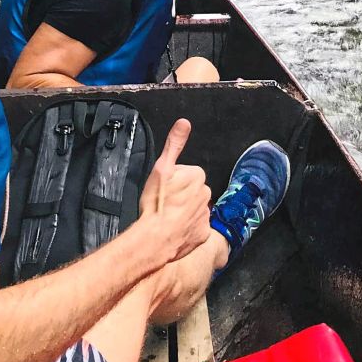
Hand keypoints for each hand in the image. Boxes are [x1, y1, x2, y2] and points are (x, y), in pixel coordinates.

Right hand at [139, 119, 210, 263]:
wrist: (155, 238)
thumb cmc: (157, 203)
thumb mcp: (162, 167)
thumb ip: (174, 144)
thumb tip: (184, 123)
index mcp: (197, 176)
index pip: (186, 173)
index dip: (173, 180)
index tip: (164, 188)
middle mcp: (206, 194)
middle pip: (192, 190)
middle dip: (181, 195)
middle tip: (165, 203)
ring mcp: (205, 215)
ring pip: (194, 208)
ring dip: (184, 212)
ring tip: (168, 218)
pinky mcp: (203, 234)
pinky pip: (196, 228)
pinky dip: (188, 229)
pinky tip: (175, 230)